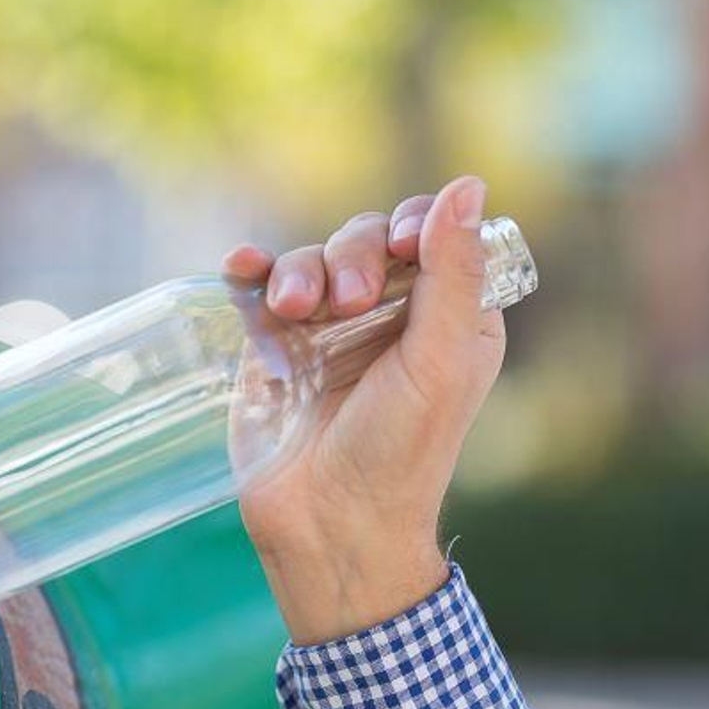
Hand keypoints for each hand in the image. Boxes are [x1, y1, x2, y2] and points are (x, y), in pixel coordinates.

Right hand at [222, 175, 504, 644]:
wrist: (327, 522)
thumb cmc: (399, 453)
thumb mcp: (439, 361)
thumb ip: (452, 272)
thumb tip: (467, 185)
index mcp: (447, 318)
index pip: (431, 236)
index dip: (413, 227)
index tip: (401, 249)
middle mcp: (387, 318)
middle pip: (365, 241)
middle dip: (350, 257)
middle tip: (343, 304)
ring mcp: (326, 333)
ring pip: (309, 261)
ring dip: (298, 272)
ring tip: (291, 312)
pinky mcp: (274, 349)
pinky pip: (259, 290)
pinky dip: (250, 272)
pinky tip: (241, 268)